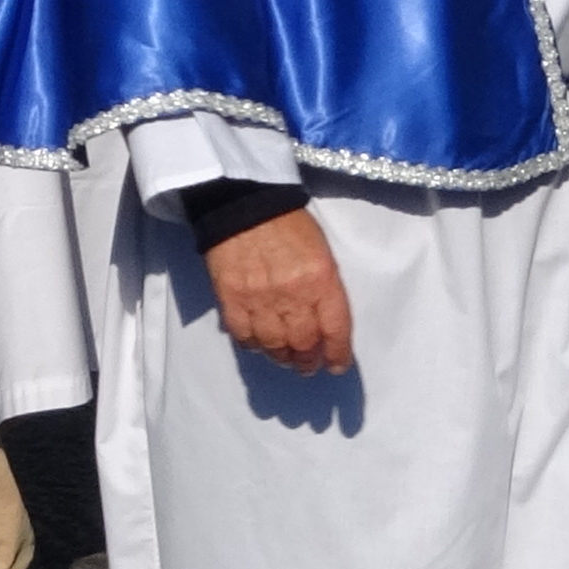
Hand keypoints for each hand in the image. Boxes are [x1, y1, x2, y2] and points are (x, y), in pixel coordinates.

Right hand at [204, 207, 353, 374]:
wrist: (243, 202)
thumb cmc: (289, 224)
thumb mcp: (321, 252)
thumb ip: (324, 288)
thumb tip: (324, 324)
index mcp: (321, 278)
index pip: (335, 328)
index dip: (338, 353)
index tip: (337, 364)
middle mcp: (292, 294)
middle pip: (303, 344)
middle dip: (309, 361)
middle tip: (308, 366)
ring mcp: (259, 299)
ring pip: (274, 346)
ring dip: (282, 358)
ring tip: (286, 358)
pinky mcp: (231, 299)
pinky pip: (244, 337)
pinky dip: (254, 346)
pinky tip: (259, 343)